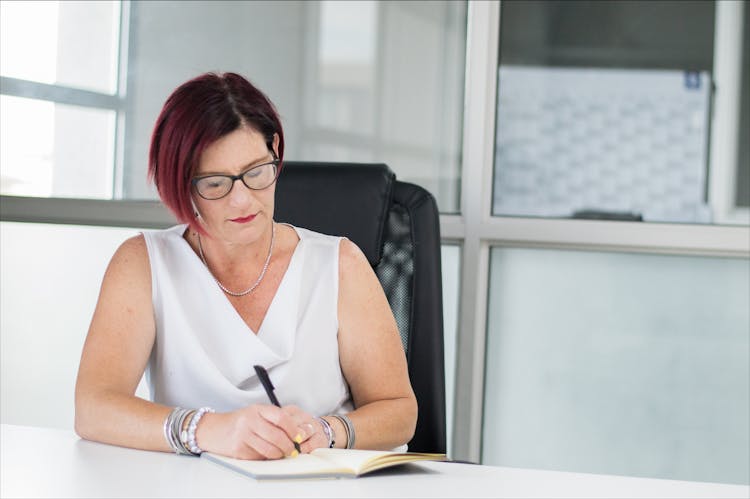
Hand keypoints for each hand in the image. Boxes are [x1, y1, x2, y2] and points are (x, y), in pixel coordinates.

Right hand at [195, 404, 318, 459]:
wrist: (213, 429)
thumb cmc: (239, 421)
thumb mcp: (256, 413)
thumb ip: (274, 419)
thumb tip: (296, 432)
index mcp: (257, 409)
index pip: (281, 418)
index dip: (293, 429)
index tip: (298, 436)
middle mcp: (250, 421)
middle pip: (277, 436)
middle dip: (288, 445)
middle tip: (293, 449)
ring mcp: (243, 435)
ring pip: (269, 450)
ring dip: (279, 454)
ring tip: (281, 453)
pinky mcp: (238, 449)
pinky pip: (258, 457)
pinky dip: (266, 458)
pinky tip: (266, 454)